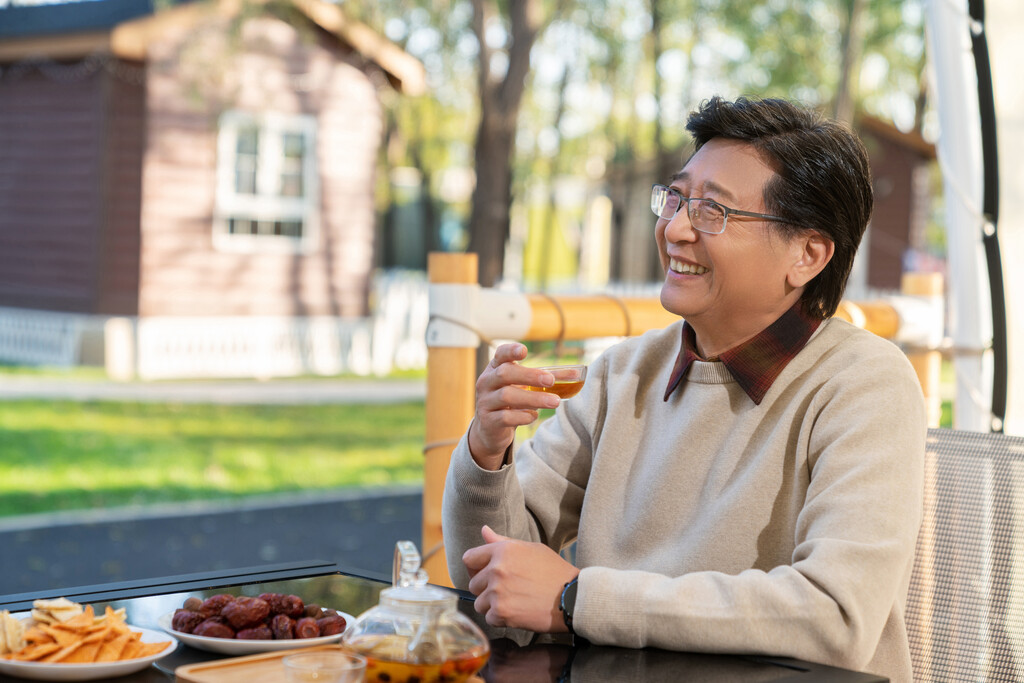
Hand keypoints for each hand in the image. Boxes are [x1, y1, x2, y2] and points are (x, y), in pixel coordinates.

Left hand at [463, 525, 579, 631]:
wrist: (572, 596)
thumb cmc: (554, 571)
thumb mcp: (530, 549)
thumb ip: (502, 541)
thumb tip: (484, 530)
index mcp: (502, 551)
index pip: (469, 558)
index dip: (475, 567)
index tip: (484, 574)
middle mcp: (496, 570)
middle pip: (473, 584)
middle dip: (486, 589)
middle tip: (507, 591)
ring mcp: (497, 592)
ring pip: (479, 603)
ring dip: (492, 606)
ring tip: (513, 602)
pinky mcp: (502, 613)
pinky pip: (489, 618)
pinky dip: (501, 619)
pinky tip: (517, 612)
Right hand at [468, 343, 559, 469]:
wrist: (490, 429)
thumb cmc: (512, 400)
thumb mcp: (525, 386)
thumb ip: (548, 378)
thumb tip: (576, 373)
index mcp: (495, 369)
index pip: (500, 354)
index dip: (510, 351)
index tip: (524, 351)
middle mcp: (487, 383)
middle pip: (505, 374)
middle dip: (529, 375)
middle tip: (551, 380)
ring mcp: (485, 402)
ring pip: (507, 396)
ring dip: (534, 398)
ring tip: (555, 402)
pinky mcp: (489, 421)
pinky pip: (505, 417)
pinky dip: (523, 416)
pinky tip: (534, 416)